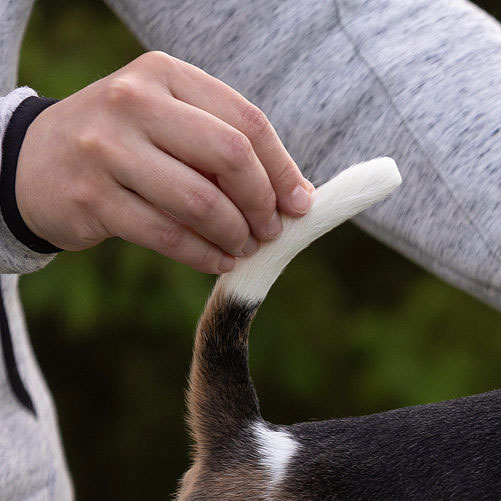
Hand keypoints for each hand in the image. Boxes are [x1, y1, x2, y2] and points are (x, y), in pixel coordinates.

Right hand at [15, 51, 311, 273]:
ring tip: (243, 247)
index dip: (283, 170)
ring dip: (235, 235)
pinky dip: (204, 255)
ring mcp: (106, 149)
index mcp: (163, 74)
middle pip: (231, 157)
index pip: (247, 122)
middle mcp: (132, 102)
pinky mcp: (91, 197)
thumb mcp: (171, 124)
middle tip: (270, 229)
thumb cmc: (127, 144)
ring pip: (202, 203)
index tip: (300, 204)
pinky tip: (217, 260)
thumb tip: (299, 197)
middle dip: (262, 203)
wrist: (35, 162)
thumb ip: (228, 147)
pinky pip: (169, 236)